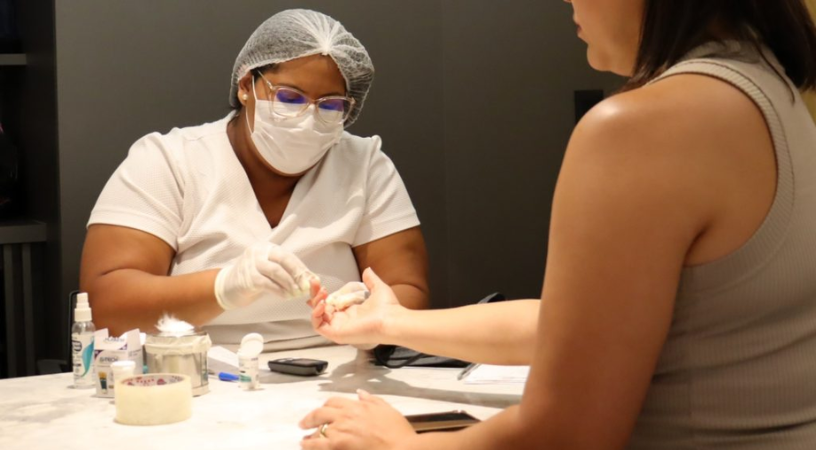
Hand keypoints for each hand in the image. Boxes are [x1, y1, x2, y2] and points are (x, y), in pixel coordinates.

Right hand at [214, 242, 317, 309]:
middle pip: (283, 259)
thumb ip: (290, 273)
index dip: (301, 268)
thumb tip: (313, 279)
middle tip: (306, 286)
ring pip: (276, 271)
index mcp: (266, 247)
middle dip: (297, 273)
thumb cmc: (254, 278)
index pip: (288, 256)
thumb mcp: (271, 272)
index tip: (312, 280)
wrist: (228, 287)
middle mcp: (258, 251)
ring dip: (289, 283)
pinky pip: (267, 283)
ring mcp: (251, 263)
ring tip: (296, 293)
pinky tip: (285, 296)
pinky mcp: (247, 277)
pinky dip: (279, 290)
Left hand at [300, 389, 415, 449]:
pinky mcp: (338, 444)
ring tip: (305, 439)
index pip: (334, 401)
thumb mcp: (387, 409)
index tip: (322, 410)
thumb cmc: (397, 431)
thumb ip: (371, 399)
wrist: (401, 447)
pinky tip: (304, 445)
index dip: (325, 406)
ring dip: (310, 433)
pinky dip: (308, 444)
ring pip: (317, 429)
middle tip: (304, 423)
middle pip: (320, 412)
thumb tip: (360, 393)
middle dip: (310, 417)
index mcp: (357, 405)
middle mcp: (345, 415)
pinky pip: (317, 443)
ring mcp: (340, 430)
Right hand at [310, 268, 402, 345]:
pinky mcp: (336, 333)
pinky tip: (321, 304)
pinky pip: (319, 327)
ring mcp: (338, 327)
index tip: (318, 282)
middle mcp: (343, 320)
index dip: (322, 294)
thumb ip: (371, 280)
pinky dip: (316, 315)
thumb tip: (367, 270)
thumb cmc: (388, 308)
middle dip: (315, 295)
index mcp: (350, 311)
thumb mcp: (378, 289)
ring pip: (318, 317)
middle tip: (314, 282)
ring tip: (321, 293)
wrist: (392, 319)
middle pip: (321, 309)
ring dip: (315, 303)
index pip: (330, 303)